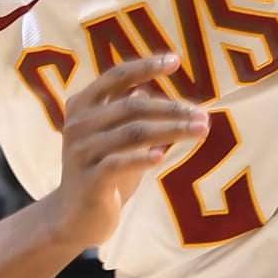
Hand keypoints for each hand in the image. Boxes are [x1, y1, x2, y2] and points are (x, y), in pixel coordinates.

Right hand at [47, 55, 205, 254]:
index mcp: (82, 106)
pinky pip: (119, 163)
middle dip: (172, 108)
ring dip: (171, 130)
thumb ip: (124, 114)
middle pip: (133, 106)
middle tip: (203, 115)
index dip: (145, 66)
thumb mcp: (112, 139)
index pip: (116, 76)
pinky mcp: (89, 180)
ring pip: (133, 133)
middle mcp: (78, 124)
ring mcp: (81, 152)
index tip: (174, 60)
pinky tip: (161, 156)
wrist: (74, 217)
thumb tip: (146, 89)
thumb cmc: (101, 172)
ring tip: (201, 131)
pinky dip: (142, 158)